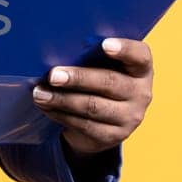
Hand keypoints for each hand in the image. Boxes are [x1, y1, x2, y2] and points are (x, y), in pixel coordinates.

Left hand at [31, 37, 153, 155]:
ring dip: (62, 99)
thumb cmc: (98, 80)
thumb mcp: (101, 66)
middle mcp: (141, 93)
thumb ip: (90, 56)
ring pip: (93, 106)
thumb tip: (56, 50)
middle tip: (53, 75)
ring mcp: (129, 118)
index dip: (125, 49)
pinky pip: (84, 125)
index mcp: (141, 69)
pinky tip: (46, 107)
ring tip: (40, 93)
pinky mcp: (112, 137)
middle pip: (110, 82)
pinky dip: (61, 115)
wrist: (103, 120)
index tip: (105, 45)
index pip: (140, 56)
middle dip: (78, 78)